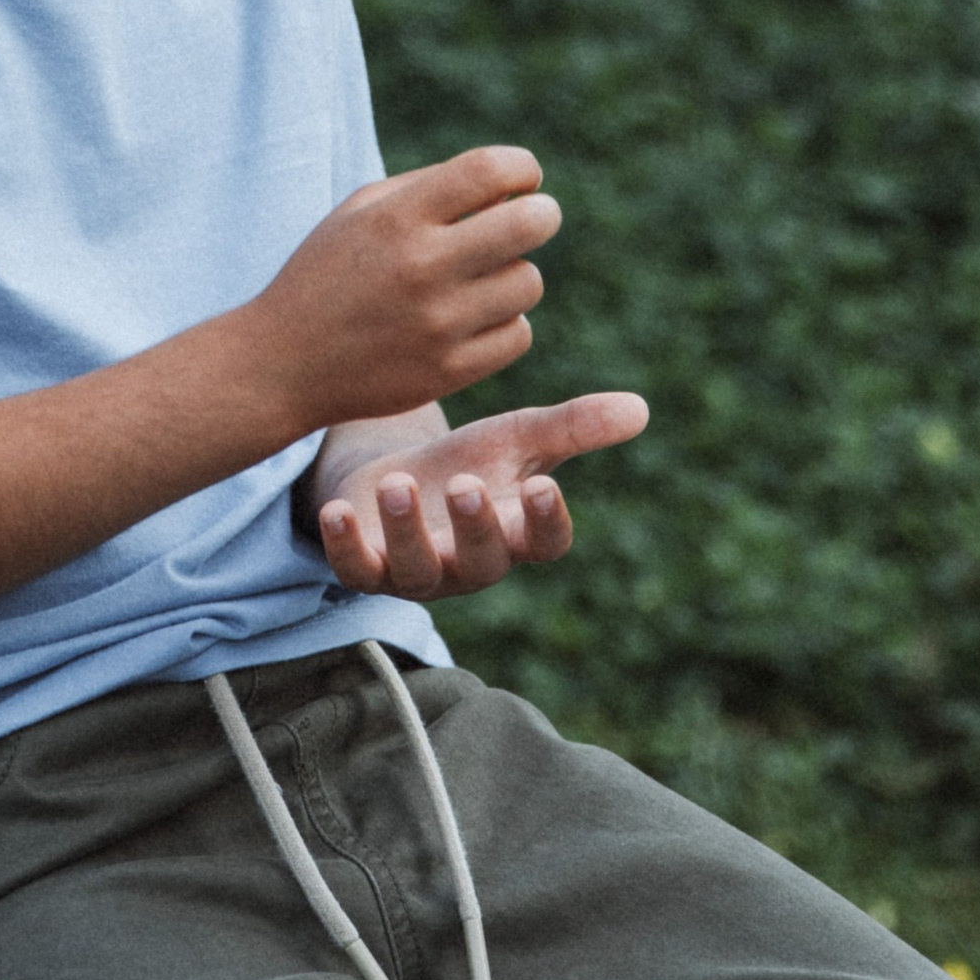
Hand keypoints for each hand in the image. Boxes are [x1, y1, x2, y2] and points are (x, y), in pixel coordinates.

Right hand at [235, 147, 558, 433]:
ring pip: (528, 283)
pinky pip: (518, 335)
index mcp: (396, 218)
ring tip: (481, 278)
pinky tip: (473, 319)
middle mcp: (420, 267)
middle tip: (532, 219)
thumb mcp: (360, 212)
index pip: (490, 171)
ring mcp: (437, 324)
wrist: (284, 363)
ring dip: (514, 275)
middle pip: (529, 225)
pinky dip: (504, 324)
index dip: (522, 168)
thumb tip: (511, 187)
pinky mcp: (448, 372)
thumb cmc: (329, 274)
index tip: (522, 179)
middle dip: (541, 214)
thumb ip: (431, 188)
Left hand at [312, 391, 649, 598]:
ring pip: (417, 571)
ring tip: (398, 483)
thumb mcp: (513, 439)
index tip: (542, 486)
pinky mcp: (365, 568)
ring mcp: (416, 570)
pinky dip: (346, 546)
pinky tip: (338, 510)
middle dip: (475, 526)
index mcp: (513, 532)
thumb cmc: (462, 461)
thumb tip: (640, 407)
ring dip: (407, 530)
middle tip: (464, 484)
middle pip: (484, 562)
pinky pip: (355, 571)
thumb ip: (571, 428)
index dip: (547, 521)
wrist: (385, 475)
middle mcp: (469, 562)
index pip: (544, 542)